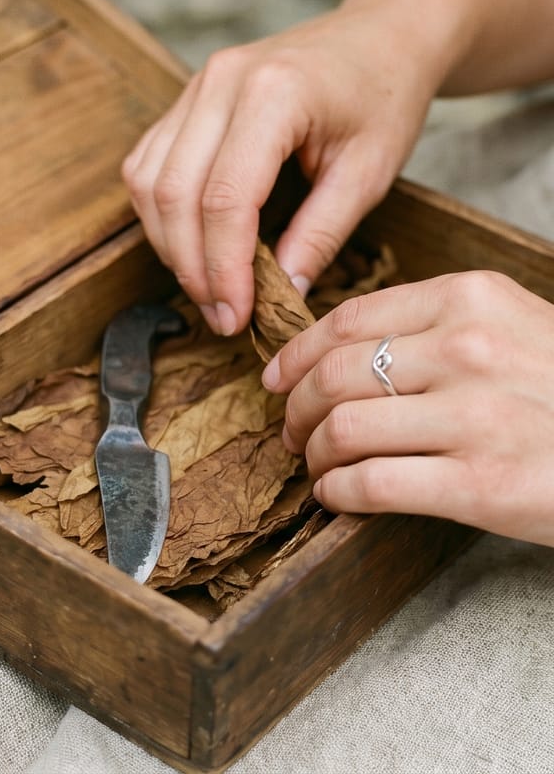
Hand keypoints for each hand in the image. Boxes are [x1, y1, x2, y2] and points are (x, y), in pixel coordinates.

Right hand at [122, 0, 457, 336]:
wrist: (381, 35)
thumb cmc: (386, 96)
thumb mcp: (371, 171)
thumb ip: (321, 233)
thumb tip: (283, 294)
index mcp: (274, 94)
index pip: (225, 198)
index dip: (223, 267)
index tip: (237, 316)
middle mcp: (221, 83)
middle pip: (174, 193)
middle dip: (190, 265)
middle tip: (221, 313)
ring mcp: (196, 85)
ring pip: (147, 180)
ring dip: (168, 242)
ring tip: (205, 285)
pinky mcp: (186, 97)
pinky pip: (148, 162)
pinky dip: (160, 211)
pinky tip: (191, 242)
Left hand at [269, 271, 553, 545]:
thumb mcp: (520, 330)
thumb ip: (443, 327)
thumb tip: (343, 349)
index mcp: (475, 300)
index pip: (349, 319)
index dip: (297, 355)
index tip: (277, 378)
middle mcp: (471, 350)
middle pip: (333, 374)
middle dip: (296, 409)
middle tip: (293, 432)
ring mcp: (476, 417)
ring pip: (341, 428)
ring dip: (313, 454)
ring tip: (318, 466)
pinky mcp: (481, 484)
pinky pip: (369, 484)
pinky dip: (337, 493)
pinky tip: (339, 497)